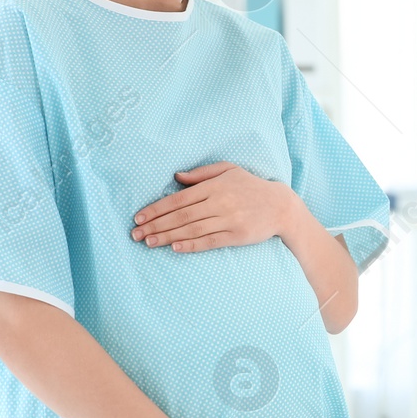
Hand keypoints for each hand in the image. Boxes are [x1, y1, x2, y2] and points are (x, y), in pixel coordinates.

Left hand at [131, 162, 291, 251]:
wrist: (280, 206)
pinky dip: (191, 245)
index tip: (139, 217)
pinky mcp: (236, 236)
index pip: (179, 199)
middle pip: (181, 216)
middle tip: (136, 234)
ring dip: (167, 237)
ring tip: (149, 242)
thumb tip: (177, 177)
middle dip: (156, 225)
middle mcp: (219, 202)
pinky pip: (209, 241)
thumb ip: (201, 173)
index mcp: (214, 186)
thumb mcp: (228, 170)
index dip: (156, 209)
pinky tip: (175, 247)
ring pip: (191, 230)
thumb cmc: (250, 186)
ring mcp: (228, 220)